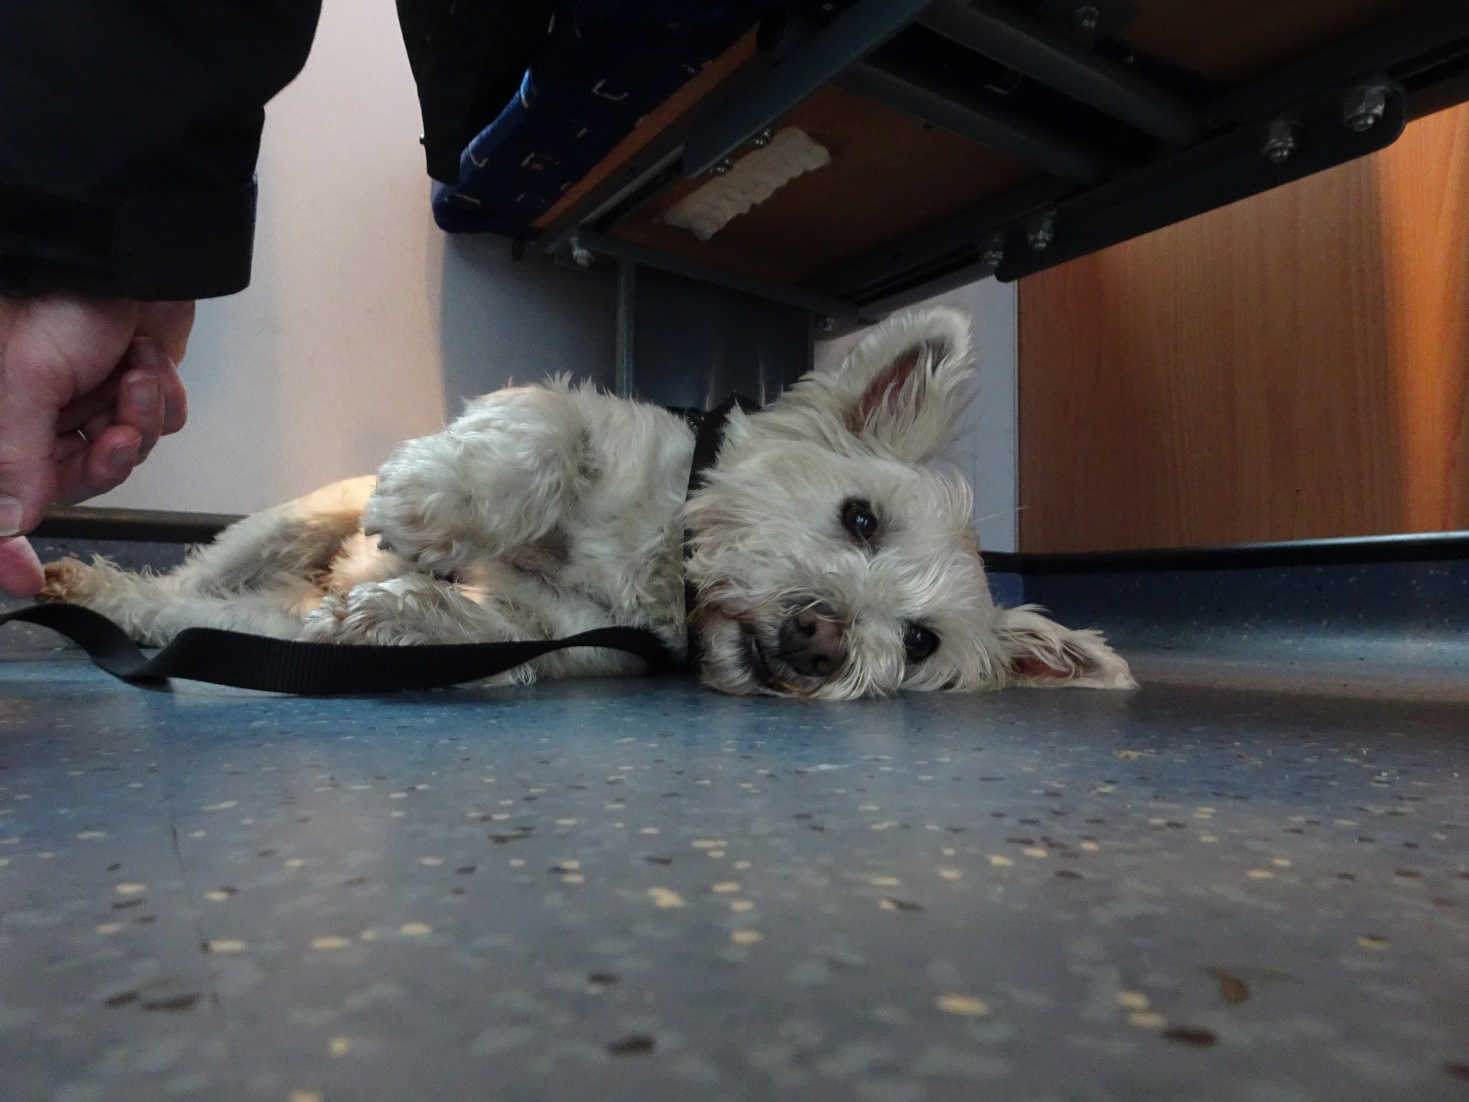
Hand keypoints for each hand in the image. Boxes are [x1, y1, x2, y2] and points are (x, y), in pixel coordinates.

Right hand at [0, 295, 192, 596]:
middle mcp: (34, 417)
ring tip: (132, 372)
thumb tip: (4, 526)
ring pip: (125, 456)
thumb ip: (12, 460)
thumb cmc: (63, 298)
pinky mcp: (136, 391)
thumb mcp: (23, 381)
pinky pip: (158, 426)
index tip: (25, 580)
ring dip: (138, 418)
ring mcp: (88, 405)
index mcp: (0, 418)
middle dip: (106, 456)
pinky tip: (147, 360)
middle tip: (117, 426)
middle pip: (71, 483)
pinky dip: (161, 399)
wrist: (134, 250)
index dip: (2, 546)